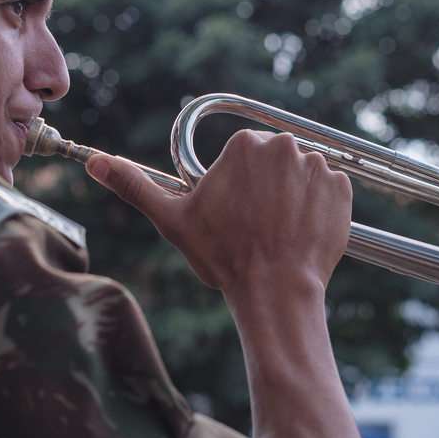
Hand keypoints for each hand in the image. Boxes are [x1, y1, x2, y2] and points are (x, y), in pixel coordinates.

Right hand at [85, 130, 351, 295]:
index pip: (243, 156)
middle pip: (274, 162)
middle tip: (257, 225)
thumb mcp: (173, 220)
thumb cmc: (224, 256)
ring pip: (302, 176)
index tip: (236, 212)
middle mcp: (286, 147)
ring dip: (294, 198)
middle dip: (267, 188)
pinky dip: (319, 209)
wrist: (275, 291)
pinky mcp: (343, 190)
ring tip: (280, 232)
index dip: (238, 186)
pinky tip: (302, 232)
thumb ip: (135, 186)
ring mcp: (319, 167)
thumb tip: (95, 162)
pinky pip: (329, 191)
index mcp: (245, 146)